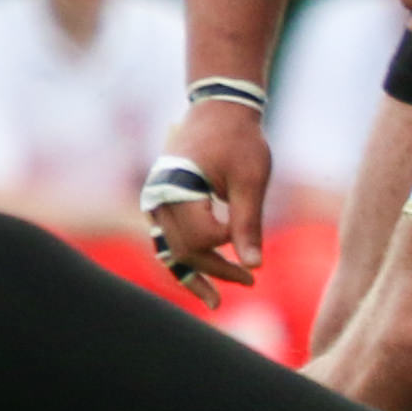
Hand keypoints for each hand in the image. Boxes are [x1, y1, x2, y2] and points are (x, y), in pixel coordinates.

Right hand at [146, 102, 271, 307]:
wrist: (220, 109)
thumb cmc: (239, 140)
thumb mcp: (251, 180)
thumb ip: (249, 223)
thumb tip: (255, 266)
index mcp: (177, 189)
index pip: (202, 237)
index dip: (229, 244)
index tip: (250, 238)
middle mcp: (158, 199)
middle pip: (183, 249)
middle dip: (215, 270)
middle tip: (249, 282)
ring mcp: (156, 202)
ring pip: (169, 249)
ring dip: (192, 275)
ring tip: (214, 302)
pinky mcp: (162, 203)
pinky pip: (167, 239)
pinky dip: (182, 260)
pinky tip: (199, 279)